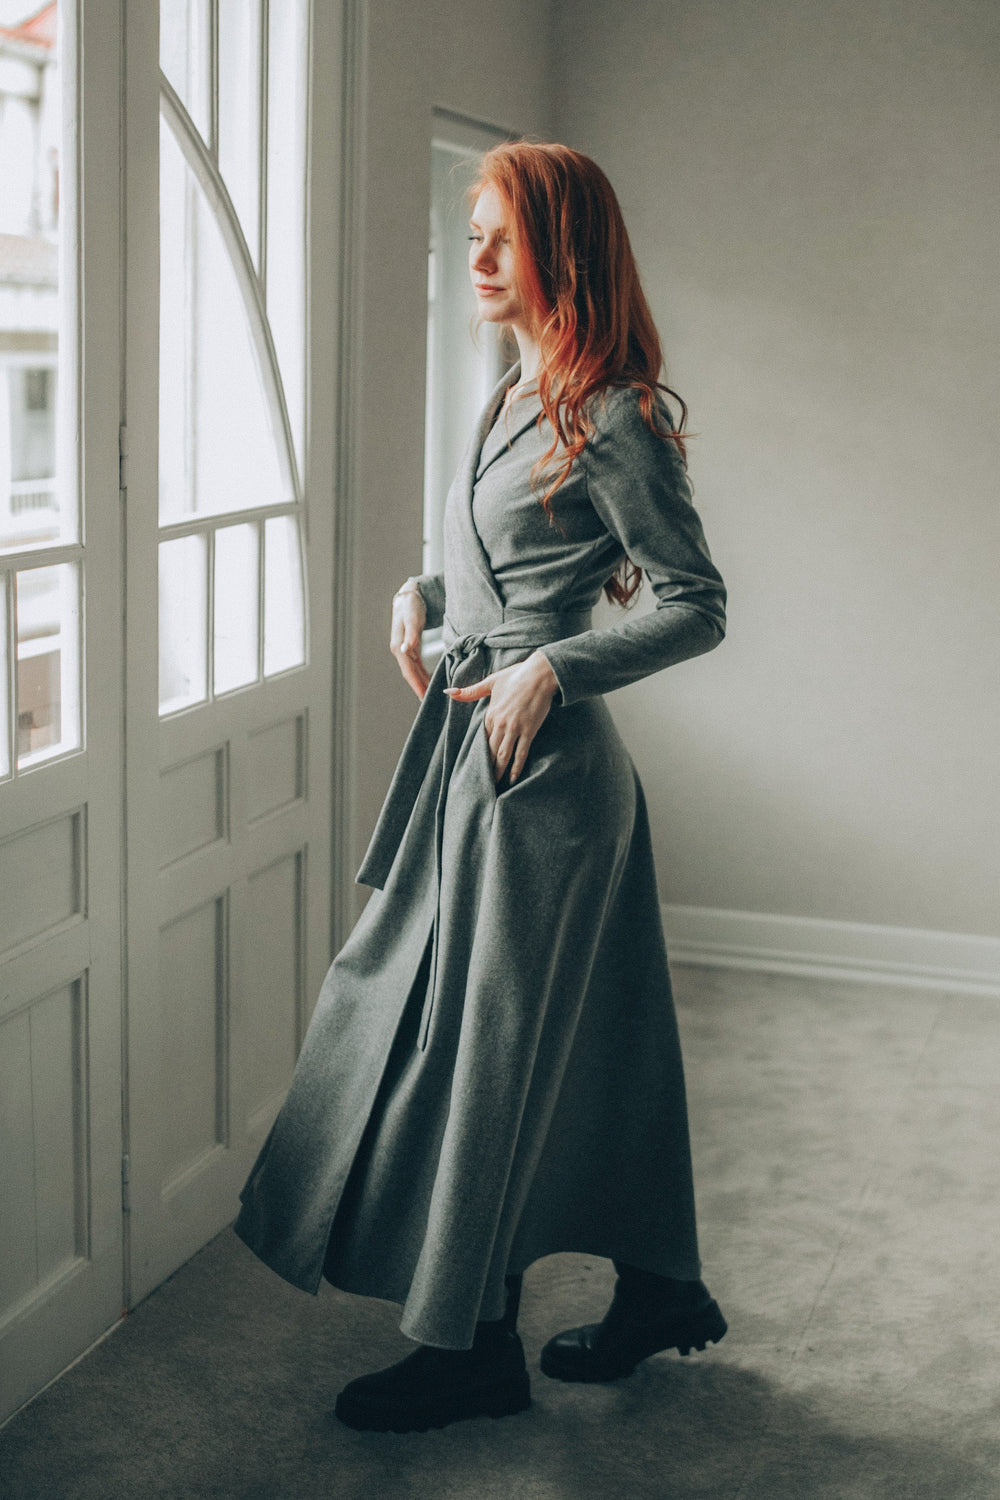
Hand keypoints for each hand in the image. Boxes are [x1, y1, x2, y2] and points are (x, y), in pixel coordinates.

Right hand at [390, 586, 430, 698]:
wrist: (409, 596)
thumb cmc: (411, 606)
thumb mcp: (412, 618)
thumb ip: (410, 635)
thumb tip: (406, 650)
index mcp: (399, 647)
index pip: (408, 671)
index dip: (416, 685)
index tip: (423, 697)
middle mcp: (400, 650)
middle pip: (410, 674)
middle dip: (418, 688)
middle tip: (428, 703)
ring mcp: (405, 649)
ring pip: (414, 671)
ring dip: (420, 683)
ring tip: (429, 696)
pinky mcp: (411, 647)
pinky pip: (416, 665)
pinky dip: (422, 674)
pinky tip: (429, 680)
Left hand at [444, 651, 558, 783]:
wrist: (540, 674)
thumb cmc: (516, 675)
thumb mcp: (491, 682)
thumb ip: (470, 691)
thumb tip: (449, 693)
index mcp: (490, 714)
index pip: (481, 738)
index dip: (478, 752)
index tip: (475, 764)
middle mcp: (500, 724)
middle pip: (490, 751)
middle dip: (486, 767)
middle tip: (482, 782)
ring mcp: (515, 729)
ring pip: (503, 755)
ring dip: (498, 771)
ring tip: (494, 785)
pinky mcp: (529, 731)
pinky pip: (521, 753)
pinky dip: (516, 767)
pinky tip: (512, 779)